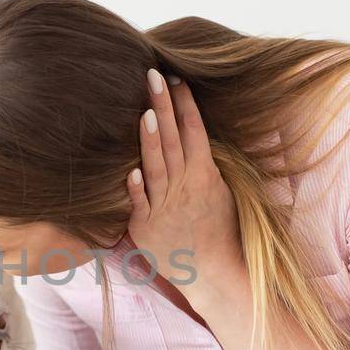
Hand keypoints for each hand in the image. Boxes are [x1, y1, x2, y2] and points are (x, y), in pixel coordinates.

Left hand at [126, 68, 243, 285]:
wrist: (215, 274)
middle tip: (152, 76)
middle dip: (163, 107)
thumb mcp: (219, 190)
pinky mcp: (146, 228)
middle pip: (172, 140)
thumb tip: (191, 137)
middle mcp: (184, 187)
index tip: (176, 78)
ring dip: (150, 140)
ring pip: (156, 167)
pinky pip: (140, 205)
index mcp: (204, 175)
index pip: (193, 131)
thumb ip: (202, 164)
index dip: (184, 104)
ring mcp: (164, 207)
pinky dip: (136, 189)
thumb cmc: (218, 230)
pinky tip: (130, 171)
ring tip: (145, 112)